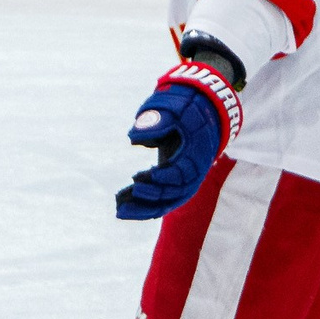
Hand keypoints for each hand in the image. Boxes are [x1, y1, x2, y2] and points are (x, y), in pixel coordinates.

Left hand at [115, 57, 242, 219]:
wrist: (200, 110)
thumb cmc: (185, 107)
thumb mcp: (174, 108)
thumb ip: (157, 121)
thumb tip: (133, 138)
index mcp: (196, 153)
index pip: (182, 173)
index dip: (166, 177)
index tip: (145, 176)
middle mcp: (193, 172)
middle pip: (175, 194)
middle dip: (151, 197)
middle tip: (128, 195)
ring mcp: (184, 179)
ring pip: (166, 202)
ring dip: (144, 208)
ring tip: (119, 211)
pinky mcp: (173, 181)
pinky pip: (161, 200)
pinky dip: (143, 205)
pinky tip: (122, 205)